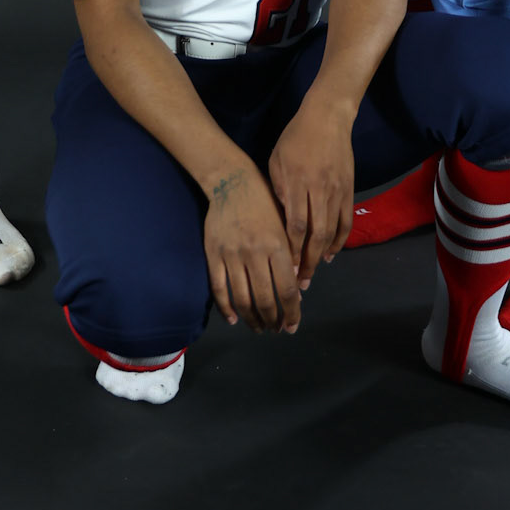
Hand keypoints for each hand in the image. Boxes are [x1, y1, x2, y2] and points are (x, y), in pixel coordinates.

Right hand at [202, 159, 301, 332]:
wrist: (232, 181)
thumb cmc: (264, 201)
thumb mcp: (284, 225)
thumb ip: (291, 256)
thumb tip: (296, 291)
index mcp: (277, 245)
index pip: (287, 289)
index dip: (291, 313)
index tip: (292, 326)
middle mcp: (255, 253)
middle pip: (265, 299)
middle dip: (272, 320)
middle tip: (275, 329)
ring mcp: (232, 255)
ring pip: (243, 298)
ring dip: (252, 319)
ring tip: (259, 327)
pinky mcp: (214, 255)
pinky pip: (219, 288)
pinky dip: (226, 308)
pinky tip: (234, 318)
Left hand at [268, 96, 354, 288]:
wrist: (328, 118)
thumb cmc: (296, 138)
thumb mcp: (277, 160)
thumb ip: (278, 189)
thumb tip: (280, 220)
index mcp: (298, 182)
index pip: (295, 225)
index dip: (291, 250)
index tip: (284, 269)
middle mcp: (319, 190)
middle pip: (315, 235)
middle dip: (307, 262)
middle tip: (300, 284)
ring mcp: (337, 191)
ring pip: (332, 231)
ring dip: (322, 256)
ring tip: (312, 274)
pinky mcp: (349, 190)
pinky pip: (346, 221)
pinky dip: (340, 240)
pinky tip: (331, 254)